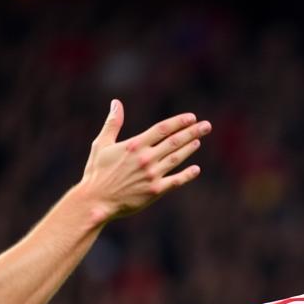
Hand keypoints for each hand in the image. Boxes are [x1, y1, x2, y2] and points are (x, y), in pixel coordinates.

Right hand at [79, 100, 210, 222]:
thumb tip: (116, 103)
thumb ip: (112, 123)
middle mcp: (146, 158)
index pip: (162, 129)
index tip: (192, 117)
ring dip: (190, 149)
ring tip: (198, 141)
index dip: (179, 122)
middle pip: (174, 142)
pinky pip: (176, 181)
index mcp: (134, 145)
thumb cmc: (97, 172)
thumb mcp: (101, 144)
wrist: (97, 201)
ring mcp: (152, 175)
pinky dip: (187, 175)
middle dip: (192, 132)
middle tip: (206, 126)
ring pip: (177, 159)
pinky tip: (196, 169)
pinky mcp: (156, 191)